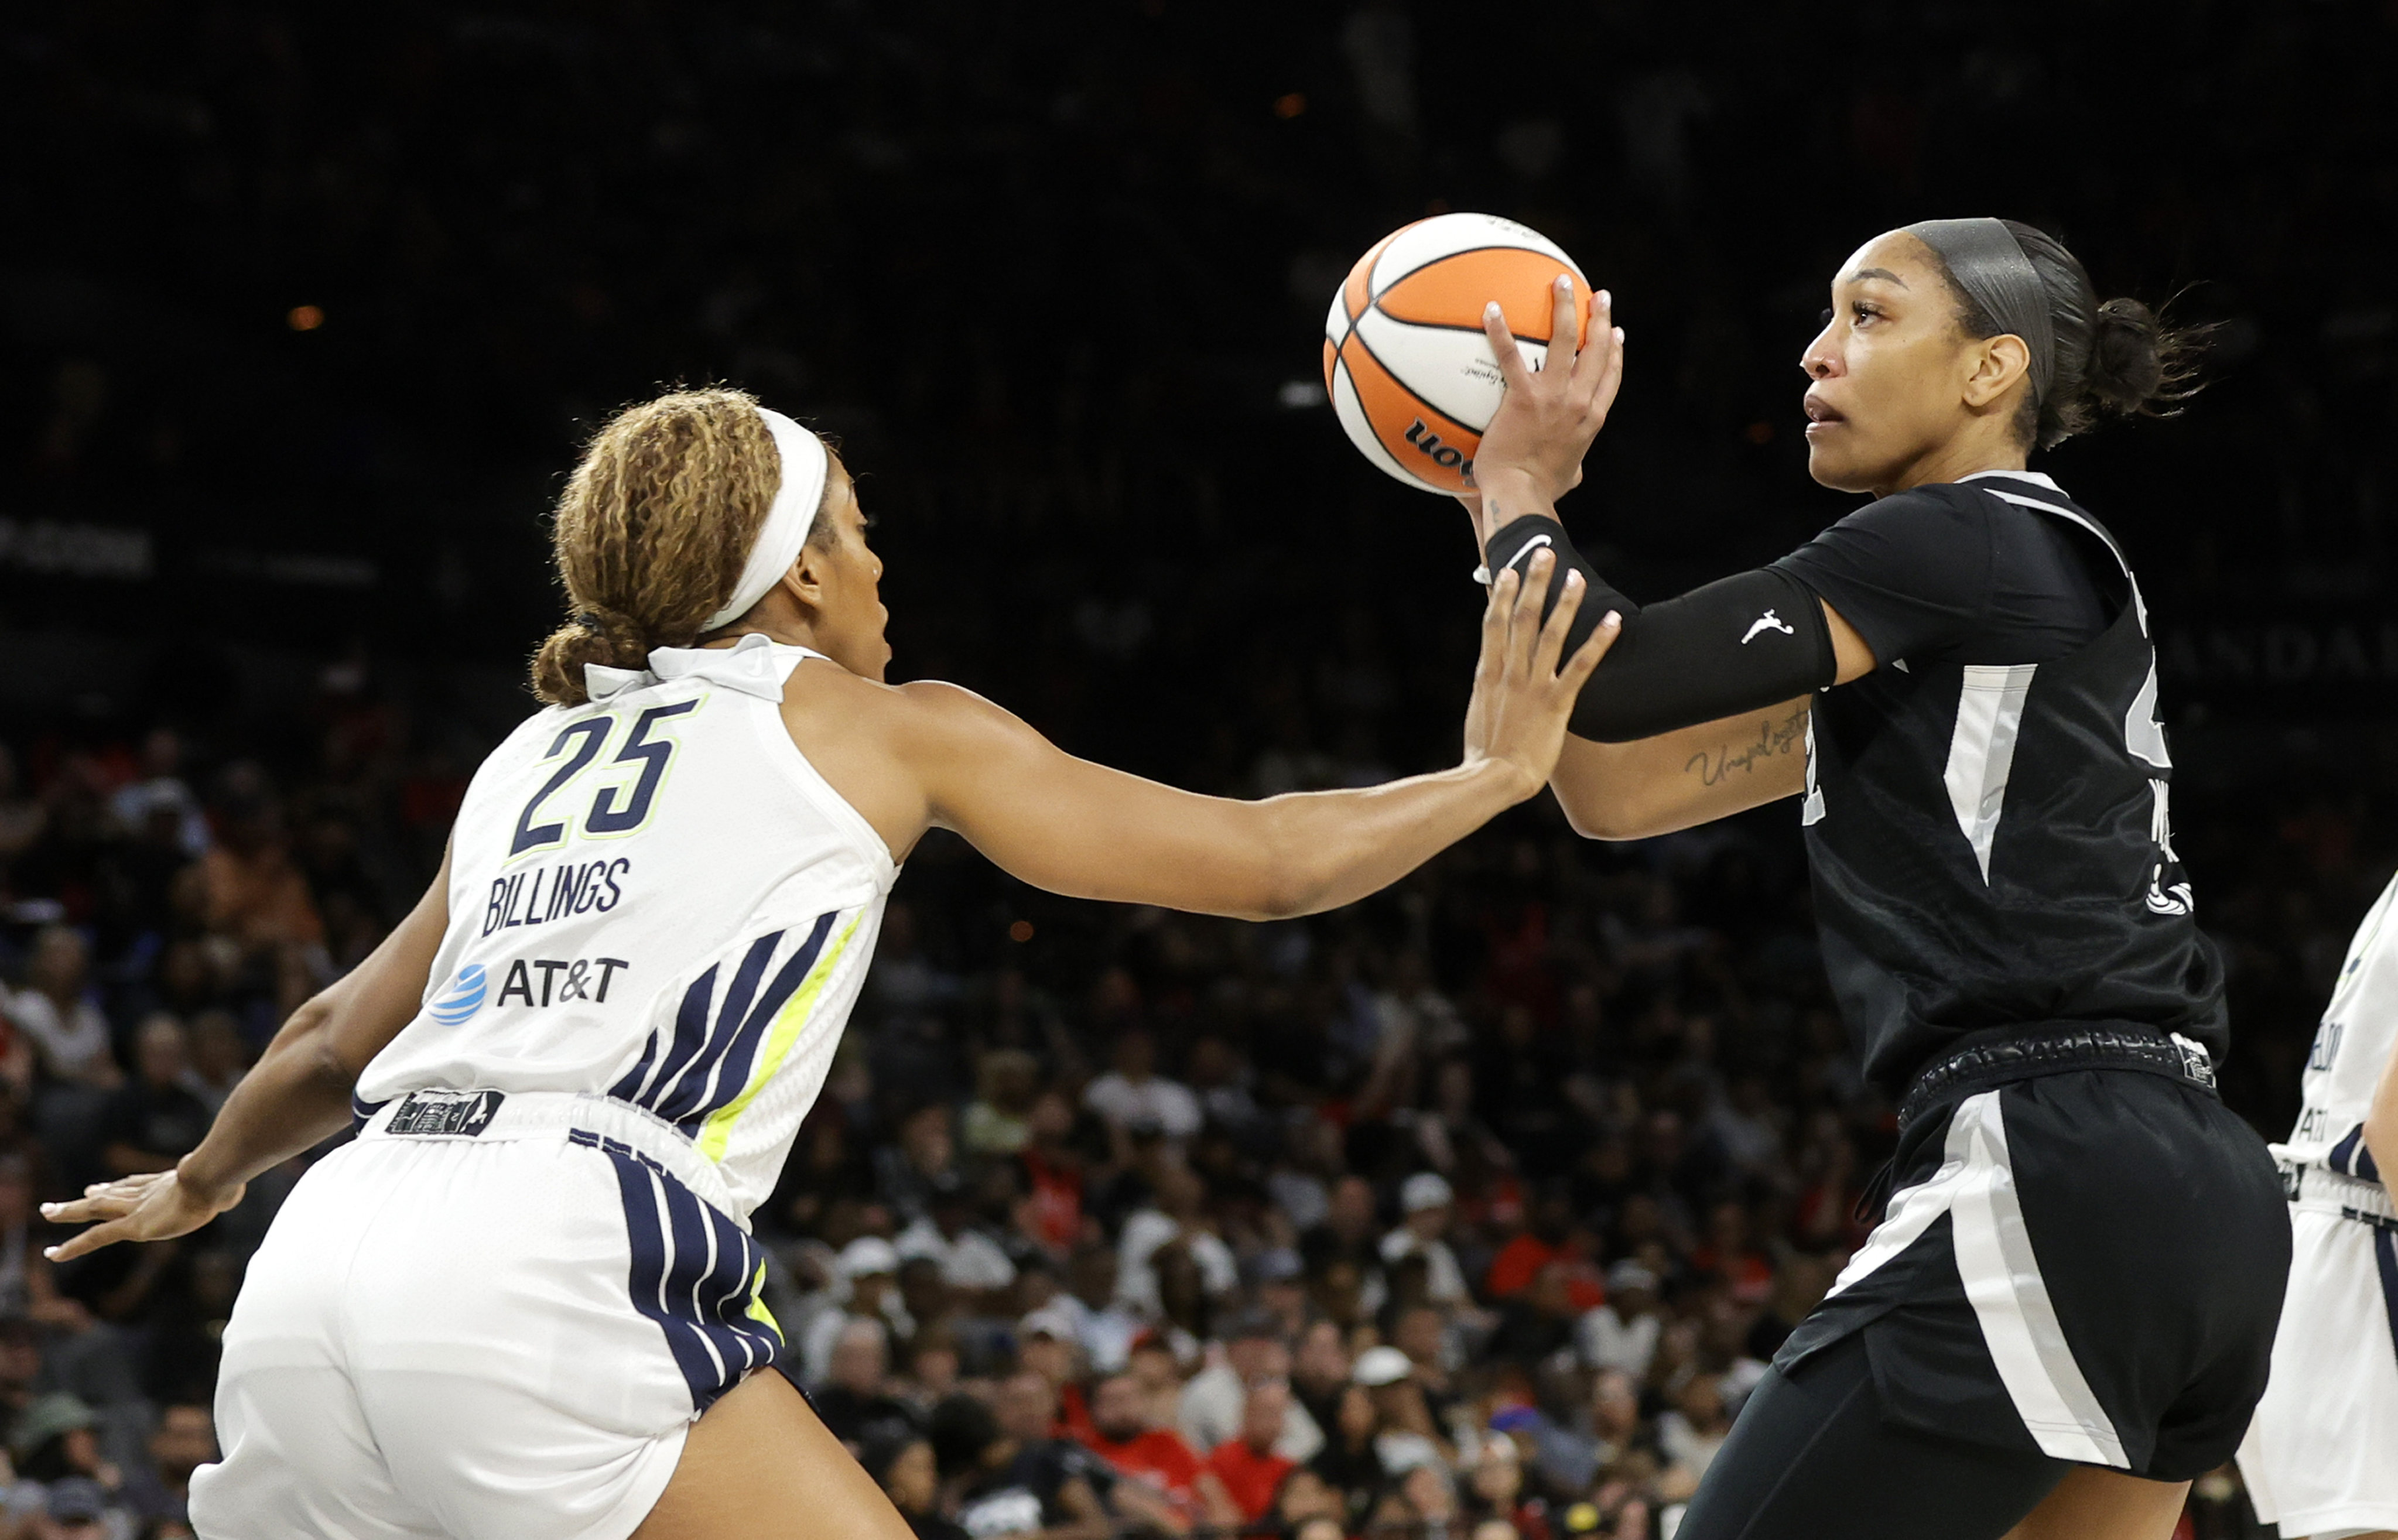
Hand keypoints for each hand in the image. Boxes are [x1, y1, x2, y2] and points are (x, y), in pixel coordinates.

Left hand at [41, 1166, 245, 1262]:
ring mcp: (137, 1207)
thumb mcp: (228, 1183)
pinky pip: (96, 1238)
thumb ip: (227, 1188)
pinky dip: (73, 1247)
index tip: (106, 1185)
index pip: (138, 1184)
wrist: (211, 1176)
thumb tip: (236, 1189)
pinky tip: (53, 1254)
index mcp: (169, 1183)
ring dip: (70, 1210)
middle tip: (75, 1196)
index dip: (121, 1184)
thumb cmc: (225, 1177)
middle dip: (93, 1195)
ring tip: (48, 1211)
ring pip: (95, 1209)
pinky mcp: (133, 1226)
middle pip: (113, 1192)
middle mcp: (147, 1193)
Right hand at [1463, 549, 1618, 796]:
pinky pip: (1581, 665)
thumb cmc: (1484, 755)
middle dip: (1535, 582)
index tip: (1511, 571)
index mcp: (1488, 674)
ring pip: (1551, 633)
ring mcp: (1533, 685)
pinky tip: (1613, 620)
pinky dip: (1598, 641)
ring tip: (1578, 576)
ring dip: (1566, 602)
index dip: (1503, 594)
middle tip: (1546, 553)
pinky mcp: (1557, 702)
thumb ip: (1489, 691)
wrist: (1492, 778)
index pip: (1494, 623)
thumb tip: (1492, 678)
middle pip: (1523, 617)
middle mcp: (1510, 672)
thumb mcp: (1479, 714)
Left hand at [1472, 279, 1624, 504]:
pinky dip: (1500, 330)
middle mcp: (1580, 402)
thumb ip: (1572, 465)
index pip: (1611, 377)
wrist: (1522, 496)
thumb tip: (1573, 472)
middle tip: (1599, 296)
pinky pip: (1511, 356)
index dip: (1616, 352)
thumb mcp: (1568, 477)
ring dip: (1565, 307)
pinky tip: (1492, 308)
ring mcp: (1554, 397)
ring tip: (1560, 281)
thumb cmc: (1541, 492)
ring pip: (1566, 340)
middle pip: (1598, 350)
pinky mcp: (1524, 398)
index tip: (1617, 333)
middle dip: (1601, 318)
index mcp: (1592, 419)